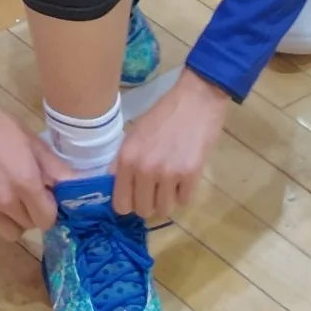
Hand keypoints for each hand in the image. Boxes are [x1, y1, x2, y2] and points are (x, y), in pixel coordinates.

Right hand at [0, 100, 64, 236]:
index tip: (49, 200)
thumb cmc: (4, 130)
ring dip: (16, 221)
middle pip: (30, 226)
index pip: (47, 219)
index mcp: (25, 183)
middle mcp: (4, 201)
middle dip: (35, 214)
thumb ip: (57, 170)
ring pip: (10, 233)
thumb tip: (77, 185)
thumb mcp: (35, 144)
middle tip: (32, 197)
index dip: (52, 211)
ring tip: (14, 202)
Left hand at [112, 69, 228, 221]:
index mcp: (126, 159)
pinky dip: (185, 192)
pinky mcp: (191, 174)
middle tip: (156, 188)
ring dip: (167, 200)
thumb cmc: (163, 115)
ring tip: (171, 182)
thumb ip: (122, 163)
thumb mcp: (134, 135)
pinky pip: (184, 201)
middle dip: (149, 203)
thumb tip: (114, 189)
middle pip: (143, 210)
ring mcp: (168, 173)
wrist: (196, 99)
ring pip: (164, 210)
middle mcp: (144, 169)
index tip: (136, 196)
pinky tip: (185, 175)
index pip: (120, 204)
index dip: (129, 203)